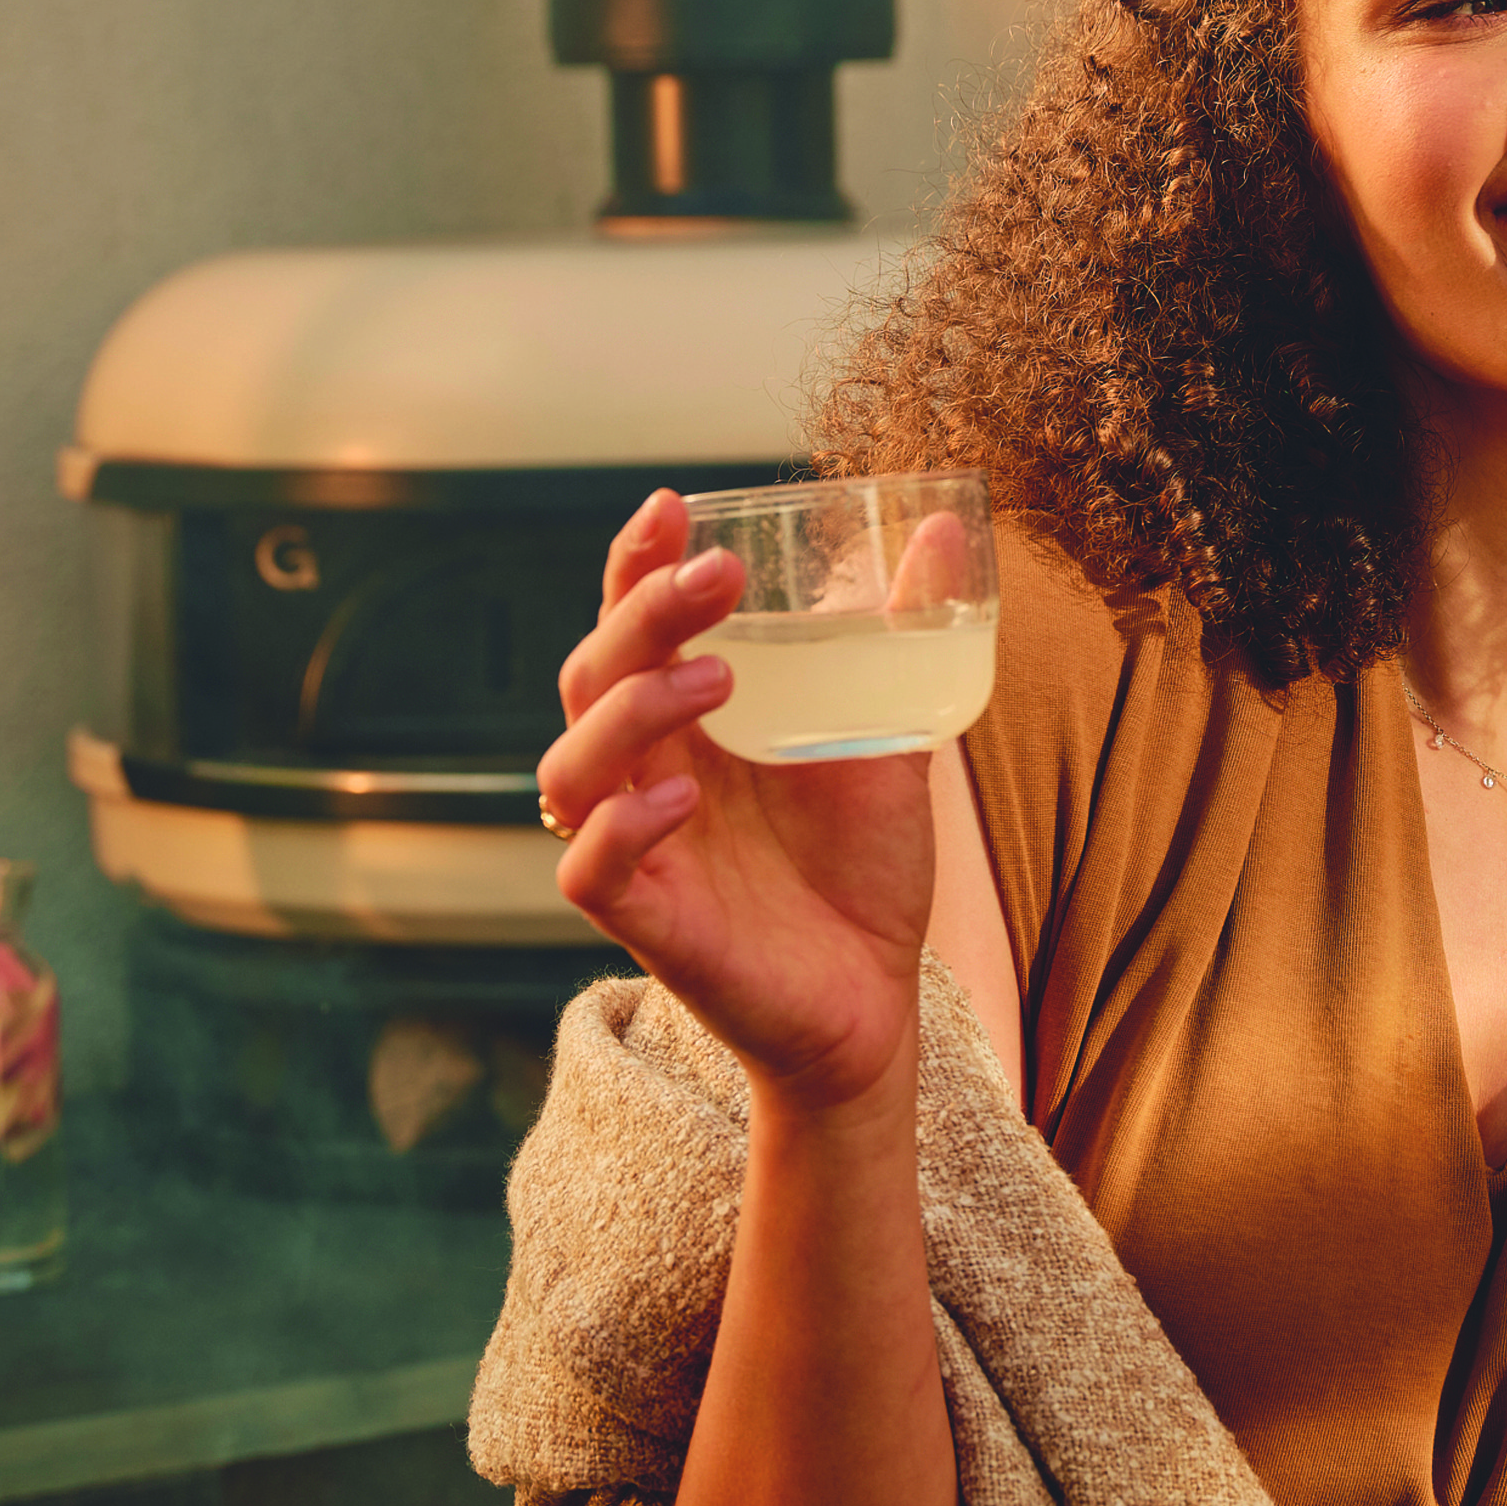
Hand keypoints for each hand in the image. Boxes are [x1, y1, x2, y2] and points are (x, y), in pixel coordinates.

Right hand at [539, 489, 942, 1112]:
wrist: (877, 997)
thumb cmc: (863, 865)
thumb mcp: (890, 734)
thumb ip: (896, 639)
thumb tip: (938, 529)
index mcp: (687, 721)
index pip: (629, 626)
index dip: (633, 565)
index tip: (672, 508)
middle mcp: (645, 773)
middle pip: (590, 678)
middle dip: (639, 615)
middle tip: (716, 577)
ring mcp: (637, 847)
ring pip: (569, 767)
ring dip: (630, 709)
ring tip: (715, 679)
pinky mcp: (646, 923)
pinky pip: (589, 870)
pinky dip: (624, 828)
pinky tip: (684, 796)